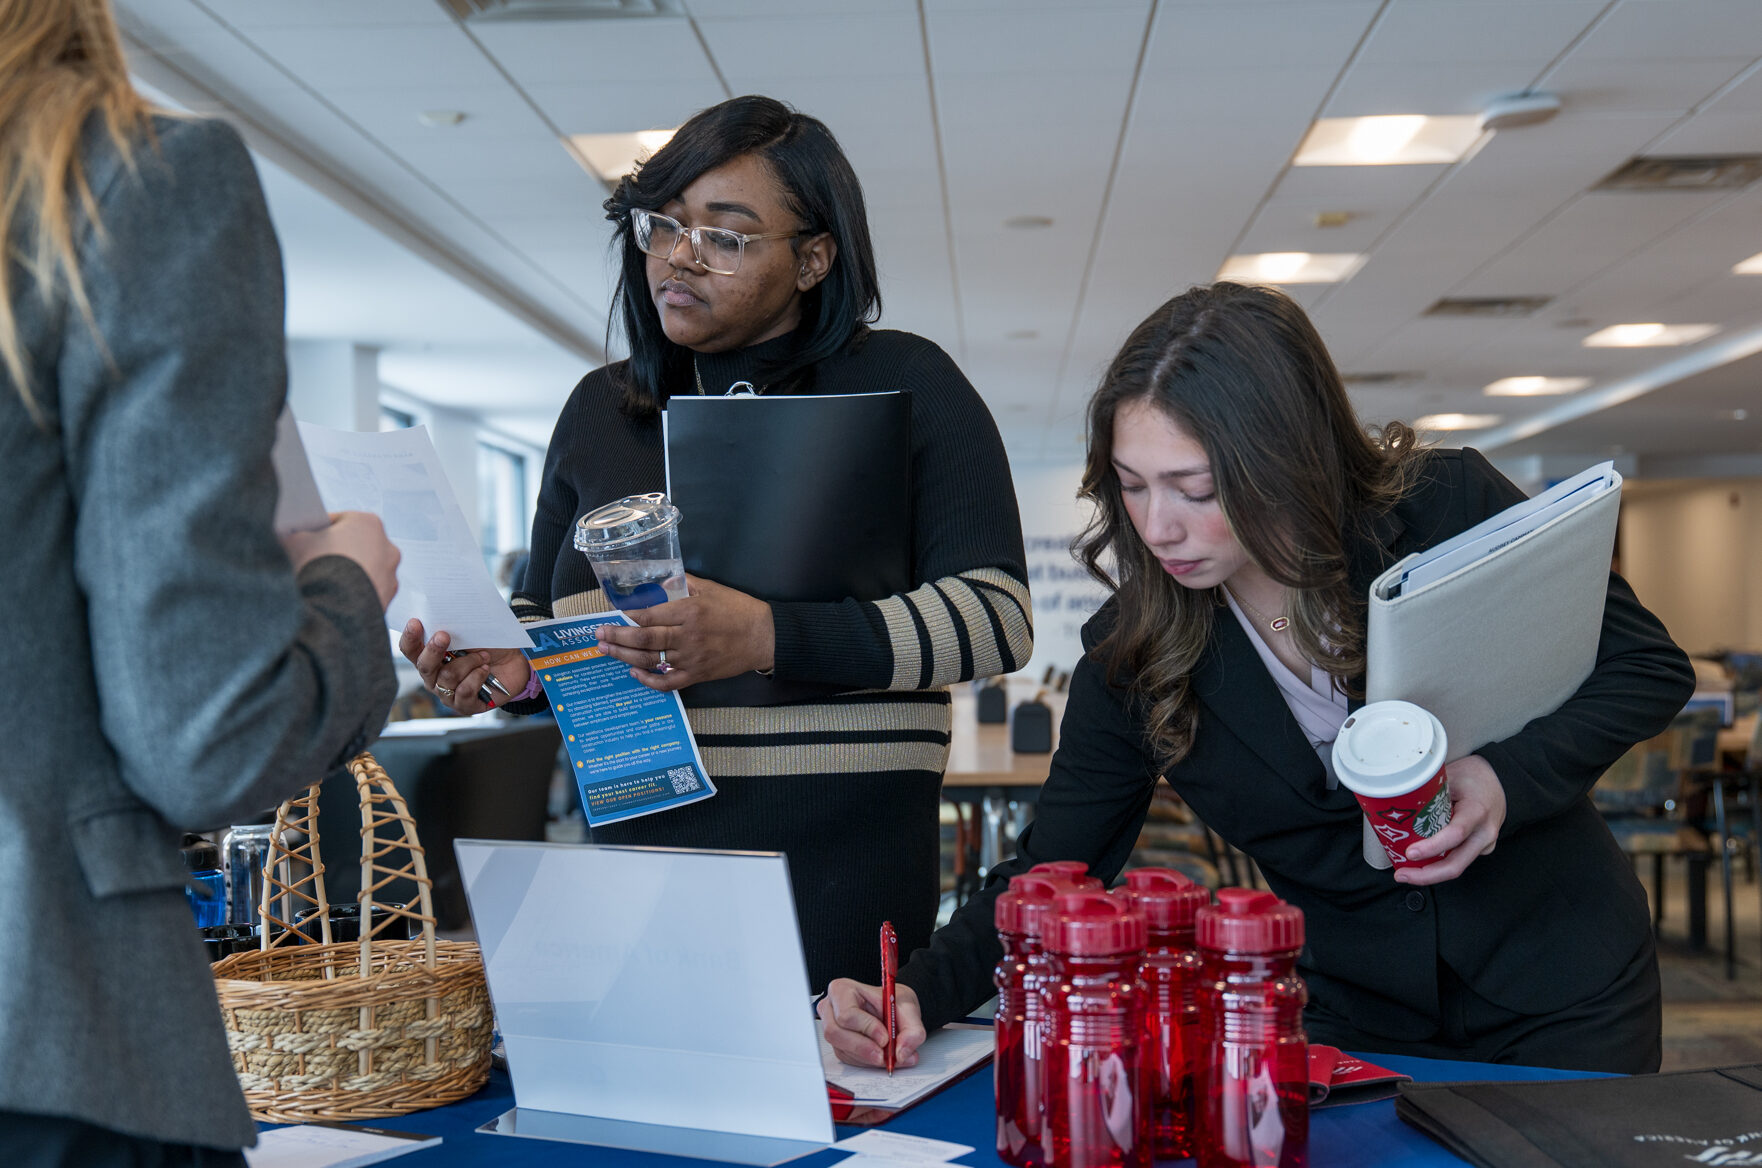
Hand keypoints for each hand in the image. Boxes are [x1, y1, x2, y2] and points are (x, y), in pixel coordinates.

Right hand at [281, 511, 399, 609]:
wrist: (332, 610)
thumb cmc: (316, 567)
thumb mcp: (295, 540)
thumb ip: (296, 533)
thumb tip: (290, 537)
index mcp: (369, 523)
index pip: (338, 521)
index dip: (316, 529)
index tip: (303, 538)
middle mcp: (387, 547)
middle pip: (354, 545)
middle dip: (334, 552)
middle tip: (310, 561)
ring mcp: (390, 576)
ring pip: (362, 570)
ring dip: (346, 574)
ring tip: (321, 583)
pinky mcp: (387, 600)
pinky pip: (366, 592)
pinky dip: (352, 594)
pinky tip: (333, 599)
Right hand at [397, 619, 531, 714]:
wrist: (515, 665)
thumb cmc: (489, 647)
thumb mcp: (472, 635)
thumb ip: (455, 632)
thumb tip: (444, 620)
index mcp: (430, 658)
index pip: (410, 650)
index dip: (410, 637)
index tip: (415, 622)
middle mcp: (434, 678)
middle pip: (424, 666)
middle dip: (433, 650)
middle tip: (444, 635)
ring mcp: (447, 694)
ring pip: (448, 677)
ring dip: (468, 662)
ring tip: (484, 656)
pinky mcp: (464, 706)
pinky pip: (464, 691)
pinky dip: (477, 676)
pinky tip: (486, 669)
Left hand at [594, 574, 773, 691]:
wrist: (764, 637)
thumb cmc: (739, 609)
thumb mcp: (712, 588)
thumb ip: (685, 583)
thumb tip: (664, 580)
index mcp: (689, 611)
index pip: (649, 615)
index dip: (627, 616)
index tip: (612, 615)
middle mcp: (686, 636)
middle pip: (643, 639)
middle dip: (616, 636)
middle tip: (598, 635)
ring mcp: (691, 658)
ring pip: (650, 659)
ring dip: (624, 656)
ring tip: (607, 651)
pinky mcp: (697, 674)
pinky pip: (668, 682)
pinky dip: (649, 680)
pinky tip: (635, 672)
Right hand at [819, 979, 925, 1068]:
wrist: (892, 1010)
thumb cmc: (892, 1001)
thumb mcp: (908, 1006)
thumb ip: (912, 1029)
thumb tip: (903, 1052)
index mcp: (842, 990)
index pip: (846, 1013)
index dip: (866, 1028)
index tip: (885, 1038)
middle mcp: (832, 1009)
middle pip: (836, 1033)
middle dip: (863, 1048)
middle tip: (884, 1055)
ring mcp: (833, 1029)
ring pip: (842, 1050)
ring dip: (867, 1057)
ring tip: (888, 1055)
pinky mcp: (838, 1046)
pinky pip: (848, 1059)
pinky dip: (867, 1061)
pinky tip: (880, 1055)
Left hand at [1396, 754, 1506, 885]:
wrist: (1498, 781)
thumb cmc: (1473, 777)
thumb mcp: (1450, 777)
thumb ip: (1428, 793)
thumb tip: (1396, 803)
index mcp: (1477, 811)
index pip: (1455, 834)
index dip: (1431, 847)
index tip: (1410, 853)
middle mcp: (1484, 832)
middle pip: (1456, 864)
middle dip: (1426, 875)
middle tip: (1401, 874)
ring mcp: (1485, 844)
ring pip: (1456, 866)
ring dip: (1429, 873)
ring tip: (1406, 873)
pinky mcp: (1480, 849)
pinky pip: (1458, 859)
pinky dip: (1439, 863)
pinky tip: (1421, 864)